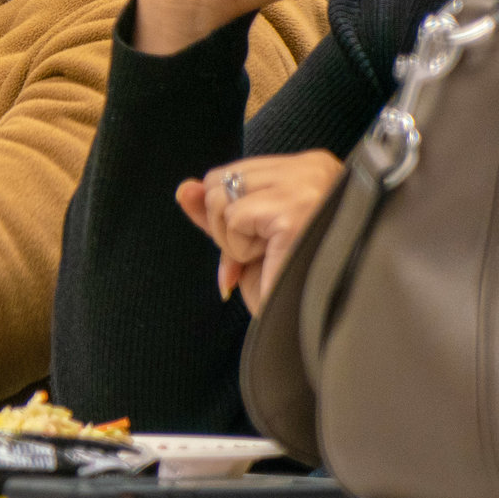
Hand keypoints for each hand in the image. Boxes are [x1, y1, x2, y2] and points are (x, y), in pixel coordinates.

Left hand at [176, 151, 345, 312]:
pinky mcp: (292, 214)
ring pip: (220, 197)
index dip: (228, 213)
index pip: (235, 171)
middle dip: (223, 226)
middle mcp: (313, 169)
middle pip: (219, 179)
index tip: (254, 241)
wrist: (311, 329)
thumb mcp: (247, 238)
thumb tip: (184, 189)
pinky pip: (233, 218)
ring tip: (268, 255)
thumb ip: (218, 212)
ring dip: (231, 239)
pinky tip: (269, 259)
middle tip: (260, 253)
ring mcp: (305, 188)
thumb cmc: (287, 285)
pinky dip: (239, 249)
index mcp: (310, 168)